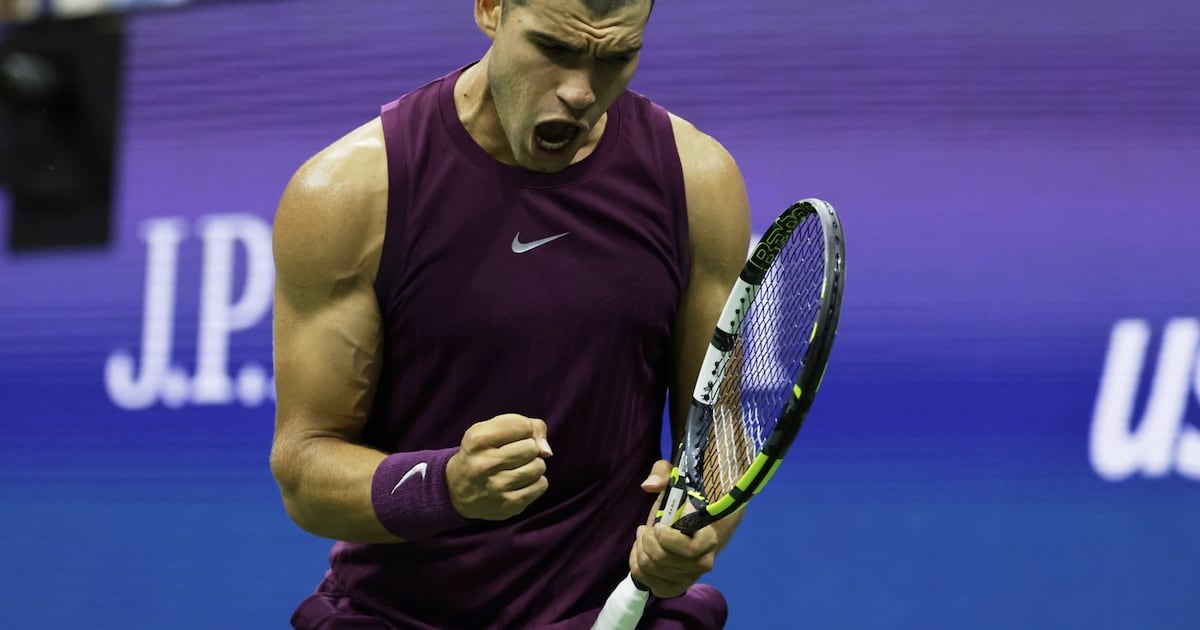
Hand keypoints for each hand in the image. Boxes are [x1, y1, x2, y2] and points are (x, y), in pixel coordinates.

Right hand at [446, 413, 552, 519]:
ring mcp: (497, 487)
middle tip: (514, 455)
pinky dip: (535, 481)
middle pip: (532, 447)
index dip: (523, 429)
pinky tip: (520, 482)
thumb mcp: (490, 429)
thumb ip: (523, 425)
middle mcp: (486, 464)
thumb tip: (547, 450)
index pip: (523, 426)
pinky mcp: (509, 505)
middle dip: (528, 448)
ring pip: (539, 467)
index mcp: (478, 440)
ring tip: (518, 468)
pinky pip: (541, 485)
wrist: (457, 490)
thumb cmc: (480, 453)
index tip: (512, 437)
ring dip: (533, 465)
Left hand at [629, 459, 718, 597]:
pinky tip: (641, 550)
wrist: (693, 529)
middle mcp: (702, 563)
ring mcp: (688, 577)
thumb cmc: (684, 504)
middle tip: (647, 528)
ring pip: (651, 569)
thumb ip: (663, 473)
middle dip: (647, 540)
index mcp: (708, 538)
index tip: (658, 525)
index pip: (689, 549)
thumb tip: (648, 485)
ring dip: (640, 549)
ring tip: (644, 535)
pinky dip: (636, 565)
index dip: (668, 538)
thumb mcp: (675, 479)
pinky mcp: (673, 587)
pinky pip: (647, 581)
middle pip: (662, 559)